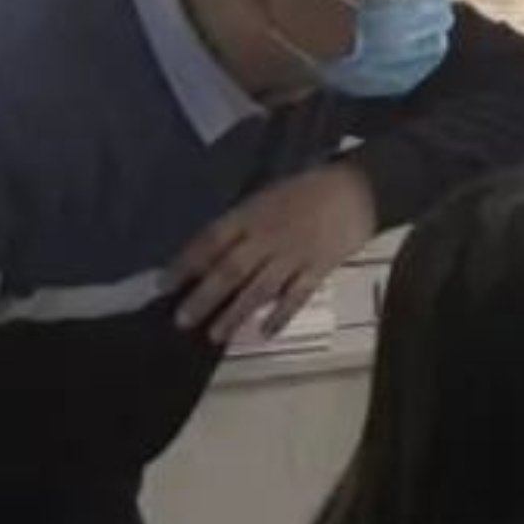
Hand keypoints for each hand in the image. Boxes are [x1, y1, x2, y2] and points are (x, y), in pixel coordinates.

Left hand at [174, 164, 377, 342]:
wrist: (360, 188)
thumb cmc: (308, 189)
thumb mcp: (267, 196)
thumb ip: (242, 224)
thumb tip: (212, 254)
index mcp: (251, 214)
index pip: (210, 241)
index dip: (186, 264)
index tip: (164, 286)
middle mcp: (267, 237)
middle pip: (230, 270)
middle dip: (204, 297)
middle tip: (182, 321)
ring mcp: (294, 255)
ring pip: (259, 288)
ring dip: (236, 313)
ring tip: (216, 335)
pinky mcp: (319, 268)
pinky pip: (297, 296)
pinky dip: (281, 315)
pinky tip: (265, 333)